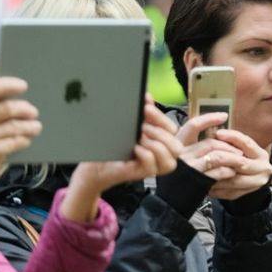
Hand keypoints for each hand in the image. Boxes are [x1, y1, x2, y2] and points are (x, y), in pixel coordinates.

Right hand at [0, 77, 41, 215]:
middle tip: (33, 112)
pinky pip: (16, 141)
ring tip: (36, 127)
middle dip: (25, 108)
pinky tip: (27, 140)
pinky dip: (25, 139)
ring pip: (15, 125)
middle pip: (7, 107)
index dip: (10, 85)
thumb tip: (13, 98)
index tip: (24, 85)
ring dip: (30, 126)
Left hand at [60, 98, 179, 221]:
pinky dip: (144, 154)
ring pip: (169, 161)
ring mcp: (152, 167)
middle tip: (142, 127)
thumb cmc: (113, 145)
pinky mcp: (141, 174)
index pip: (173, 130)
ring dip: (155, 145)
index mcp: (160, 142)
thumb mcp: (130, 125)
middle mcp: (159, 156)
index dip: (162, 119)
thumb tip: (147, 97)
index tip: (147, 108)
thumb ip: (142, 112)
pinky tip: (134, 148)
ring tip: (139, 138)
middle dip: (160, 133)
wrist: (95, 163)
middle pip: (176, 147)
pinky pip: (151, 166)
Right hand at [178, 112, 241, 182]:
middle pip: (211, 143)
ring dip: (232, 158)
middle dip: (228, 146)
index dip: (209, 118)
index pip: (193, 125)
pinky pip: (218, 172)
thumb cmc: (176, 180)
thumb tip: (214, 137)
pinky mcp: (198, 180)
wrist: (167, 203)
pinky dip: (228, 171)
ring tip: (240, 161)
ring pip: (217, 156)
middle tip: (239, 151)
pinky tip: (232, 172)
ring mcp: (190, 167)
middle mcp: (182, 154)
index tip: (224, 115)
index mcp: (177, 145)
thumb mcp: (180, 159)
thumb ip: (193, 148)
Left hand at [206, 129, 271, 199]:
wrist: (251, 175)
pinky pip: (230, 193)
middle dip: (223, 160)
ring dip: (218, 176)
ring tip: (203, 170)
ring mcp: (257, 183)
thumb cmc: (241, 157)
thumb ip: (231, 140)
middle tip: (206, 156)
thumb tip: (216, 134)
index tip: (218, 133)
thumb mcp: (239, 146)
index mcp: (261, 154)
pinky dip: (217, 189)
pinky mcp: (247, 193)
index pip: (248, 143)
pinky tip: (206, 183)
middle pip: (242, 164)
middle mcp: (263, 169)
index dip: (233, 137)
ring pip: (234, 180)